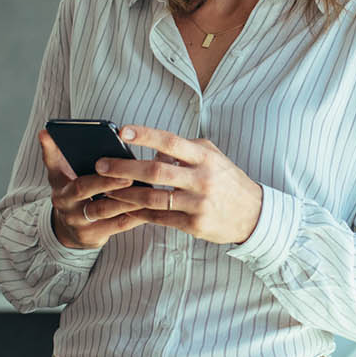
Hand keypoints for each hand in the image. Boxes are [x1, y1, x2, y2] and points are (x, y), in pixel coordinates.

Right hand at [37, 129, 146, 248]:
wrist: (69, 230)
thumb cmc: (71, 193)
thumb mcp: (58, 175)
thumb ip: (54, 154)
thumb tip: (44, 132)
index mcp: (61, 188)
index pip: (66, 173)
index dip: (74, 164)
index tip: (100, 161)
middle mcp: (67, 207)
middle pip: (86, 191)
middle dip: (108, 183)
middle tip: (129, 174)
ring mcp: (80, 224)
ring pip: (106, 210)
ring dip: (127, 199)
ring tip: (147, 188)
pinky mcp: (94, 237)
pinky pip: (118, 225)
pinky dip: (135, 215)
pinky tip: (150, 205)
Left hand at [97, 125, 263, 244]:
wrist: (254, 214)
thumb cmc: (228, 181)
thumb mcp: (213, 157)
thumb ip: (186, 150)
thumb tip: (155, 151)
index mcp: (205, 157)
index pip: (171, 142)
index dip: (145, 135)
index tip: (122, 131)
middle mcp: (202, 179)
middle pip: (156, 171)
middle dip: (124, 168)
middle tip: (101, 165)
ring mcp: (198, 203)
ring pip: (154, 199)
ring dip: (126, 195)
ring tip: (106, 192)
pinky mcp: (195, 225)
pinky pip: (161, 218)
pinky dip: (140, 214)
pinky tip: (126, 209)